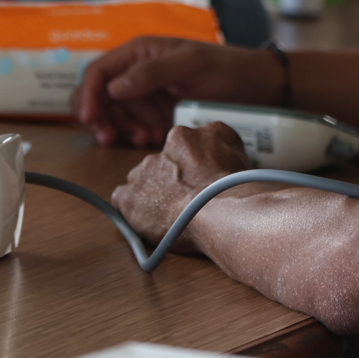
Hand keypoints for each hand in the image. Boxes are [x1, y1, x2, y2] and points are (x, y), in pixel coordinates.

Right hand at [73, 36, 284, 146]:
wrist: (259, 88)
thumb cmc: (227, 69)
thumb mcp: (190, 65)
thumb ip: (151, 73)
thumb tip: (113, 88)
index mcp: (139, 52)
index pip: (98, 71)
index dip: (87, 94)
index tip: (90, 119)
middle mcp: (137, 72)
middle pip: (100, 97)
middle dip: (102, 118)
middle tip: (111, 139)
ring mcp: (147, 94)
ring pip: (115, 115)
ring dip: (122, 129)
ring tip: (144, 138)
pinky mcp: (157, 114)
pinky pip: (134, 126)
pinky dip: (136, 135)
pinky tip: (152, 139)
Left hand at [111, 122, 252, 254]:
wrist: (222, 210)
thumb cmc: (233, 187)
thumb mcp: (236, 149)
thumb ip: (219, 142)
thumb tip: (217, 146)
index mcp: (181, 138)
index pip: (177, 150)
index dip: (187, 169)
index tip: (195, 182)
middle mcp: (157, 152)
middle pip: (158, 166)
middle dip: (168, 182)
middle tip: (185, 200)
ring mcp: (140, 177)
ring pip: (140, 182)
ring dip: (150, 195)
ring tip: (169, 214)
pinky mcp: (129, 199)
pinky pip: (122, 200)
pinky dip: (132, 209)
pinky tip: (147, 220)